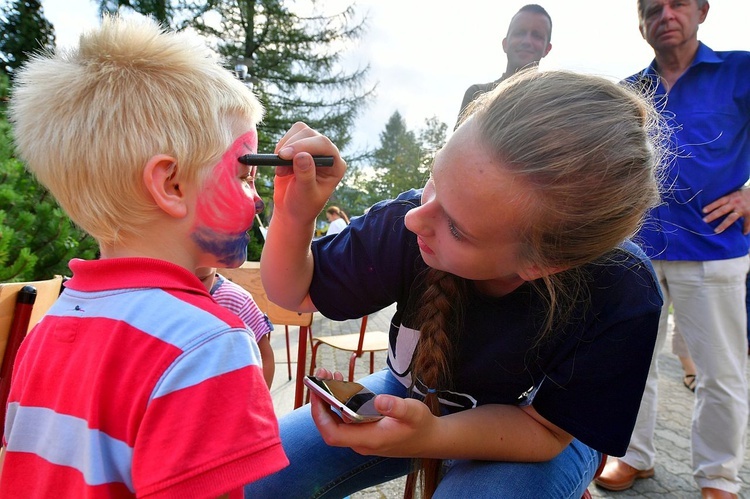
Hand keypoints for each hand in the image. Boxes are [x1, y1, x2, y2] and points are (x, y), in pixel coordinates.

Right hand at [272, 122, 345, 223]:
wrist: (292, 210)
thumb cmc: (303, 205)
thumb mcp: (306, 194)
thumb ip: (305, 175)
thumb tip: (302, 155)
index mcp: (336, 165)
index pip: (323, 144)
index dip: (303, 146)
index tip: (284, 156)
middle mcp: (327, 154)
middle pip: (310, 134)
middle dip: (291, 146)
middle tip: (278, 162)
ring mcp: (313, 148)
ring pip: (299, 131)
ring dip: (285, 147)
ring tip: (281, 170)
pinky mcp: (299, 147)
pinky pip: (289, 137)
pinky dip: (280, 148)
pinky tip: (280, 166)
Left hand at [309, 369, 438, 457]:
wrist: (429, 439)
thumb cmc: (421, 426)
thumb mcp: (414, 413)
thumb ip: (397, 408)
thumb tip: (379, 400)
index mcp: (369, 439)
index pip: (332, 433)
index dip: (319, 414)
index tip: (316, 391)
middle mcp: (360, 441)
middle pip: (329, 425)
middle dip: (321, 400)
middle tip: (322, 374)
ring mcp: (361, 437)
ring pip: (336, 420)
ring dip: (329, 399)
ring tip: (331, 375)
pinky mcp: (364, 431)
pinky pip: (344, 418)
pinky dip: (339, 401)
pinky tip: (342, 385)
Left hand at [702, 188, 749, 234]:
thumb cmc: (745, 192)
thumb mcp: (736, 192)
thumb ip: (728, 198)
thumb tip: (718, 203)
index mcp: (731, 197)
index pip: (719, 201)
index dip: (711, 206)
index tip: (703, 211)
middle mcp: (735, 203)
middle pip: (722, 210)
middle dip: (713, 216)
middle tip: (704, 221)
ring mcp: (742, 208)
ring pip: (731, 218)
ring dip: (723, 225)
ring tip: (716, 231)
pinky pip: (747, 222)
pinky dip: (746, 228)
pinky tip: (744, 233)